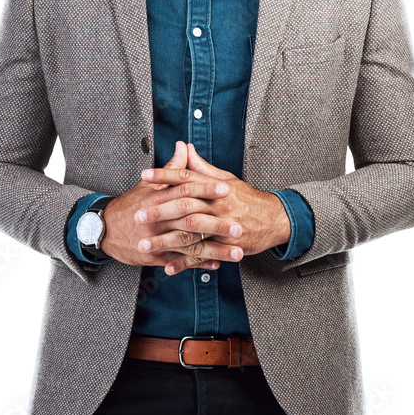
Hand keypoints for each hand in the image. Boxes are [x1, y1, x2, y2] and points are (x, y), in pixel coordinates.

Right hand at [98, 141, 228, 269]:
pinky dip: (199, 263)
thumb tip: (184, 147)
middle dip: (216, 224)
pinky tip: (217, 263)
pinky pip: (181, 260)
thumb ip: (170, 168)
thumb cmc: (129, 205)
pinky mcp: (157, 256)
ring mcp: (159, 239)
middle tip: (238, 226)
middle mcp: (160, 219)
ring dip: (215, 249)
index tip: (226, 189)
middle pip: (191, 220)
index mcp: (158, 198)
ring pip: (190, 245)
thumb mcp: (148, 185)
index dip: (206, 189)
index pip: (185, 190)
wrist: (103, 229)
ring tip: (236, 251)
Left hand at [136, 141, 290, 274]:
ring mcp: (222, 227)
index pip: (186, 177)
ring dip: (165, 240)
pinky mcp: (226, 246)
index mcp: (216, 187)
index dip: (165, 175)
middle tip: (138, 214)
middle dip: (159, 211)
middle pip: (184, 205)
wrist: (275, 219)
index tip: (145, 176)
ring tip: (144, 244)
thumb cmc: (247, 199)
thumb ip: (202, 167)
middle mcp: (218, 205)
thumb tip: (185, 148)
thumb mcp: (226, 178)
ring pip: (189, 233)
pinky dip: (184, 263)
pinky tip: (167, 266)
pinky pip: (202, 256)